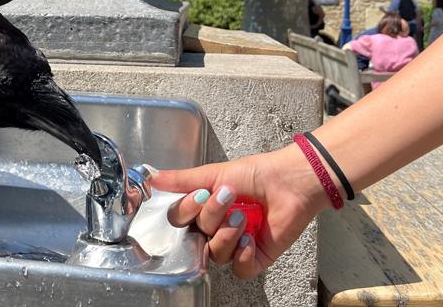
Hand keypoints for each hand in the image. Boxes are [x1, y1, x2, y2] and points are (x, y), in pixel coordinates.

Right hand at [152, 145, 329, 278]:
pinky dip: (243, 254)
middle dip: (212, 217)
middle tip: (229, 197)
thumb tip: (152, 177)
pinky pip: (239, 269)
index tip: (202, 194)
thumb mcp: (215, 174)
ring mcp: (235, 244)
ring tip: (244, 217)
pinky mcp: (255, 257)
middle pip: (196, 237)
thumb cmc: (257, 173)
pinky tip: (250, 238)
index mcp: (204, 208)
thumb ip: (182, 180)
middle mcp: (216, 228)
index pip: (179, 220)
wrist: (291, 182)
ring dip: (227, 234)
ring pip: (215, 254)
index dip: (187, 211)